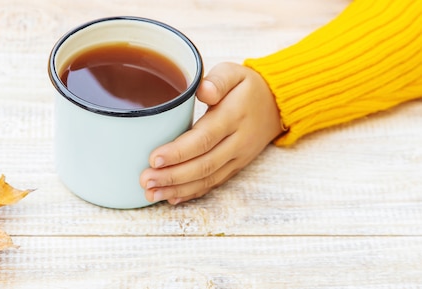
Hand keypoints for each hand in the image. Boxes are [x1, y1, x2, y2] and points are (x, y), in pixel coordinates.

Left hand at [140, 62, 283, 204]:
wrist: (278, 105)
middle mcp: (238, 141)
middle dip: (172, 176)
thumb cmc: (247, 87)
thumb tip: (203, 90)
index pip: (204, 138)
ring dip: (178, 189)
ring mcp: (238, 157)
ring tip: (151, 193)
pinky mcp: (236, 167)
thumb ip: (219, 80)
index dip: (179, 151)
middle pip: (203, 164)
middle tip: (146, 180)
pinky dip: (192, 193)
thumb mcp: (234, 72)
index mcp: (233, 116)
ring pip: (208, 178)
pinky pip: (214, 183)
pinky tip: (171, 197)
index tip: (154, 158)